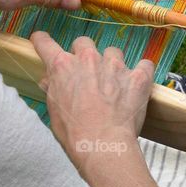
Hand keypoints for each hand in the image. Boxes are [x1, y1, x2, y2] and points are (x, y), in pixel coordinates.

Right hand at [30, 32, 154, 167]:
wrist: (103, 146)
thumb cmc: (74, 134)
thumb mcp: (54, 112)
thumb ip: (53, 90)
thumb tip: (50, 81)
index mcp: (62, 67)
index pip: (46, 44)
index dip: (42, 41)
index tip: (42, 40)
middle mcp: (88, 60)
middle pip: (83, 43)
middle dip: (84, 54)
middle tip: (86, 71)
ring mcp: (115, 66)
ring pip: (113, 52)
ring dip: (112, 63)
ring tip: (114, 82)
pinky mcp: (137, 77)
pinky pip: (144, 65)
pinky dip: (141, 72)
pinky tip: (137, 84)